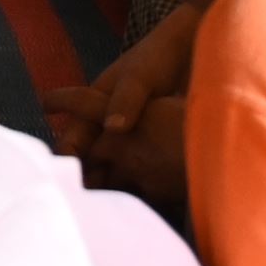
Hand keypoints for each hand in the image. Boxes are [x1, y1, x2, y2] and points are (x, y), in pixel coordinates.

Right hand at [42, 1, 200, 198]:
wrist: (197, 50)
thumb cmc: (160, 57)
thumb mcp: (140, 76)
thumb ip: (127, 99)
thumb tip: (113, 127)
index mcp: (95, 108)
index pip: (74, 143)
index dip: (68, 164)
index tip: (69, 189)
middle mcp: (111, 128)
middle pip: (92, 164)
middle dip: (88, 185)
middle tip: (90, 212)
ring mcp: (135, 140)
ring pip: (116, 172)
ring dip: (113, 190)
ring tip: (116, 216)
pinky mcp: (158, 150)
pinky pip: (143, 174)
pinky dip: (142, 189)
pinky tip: (148, 207)